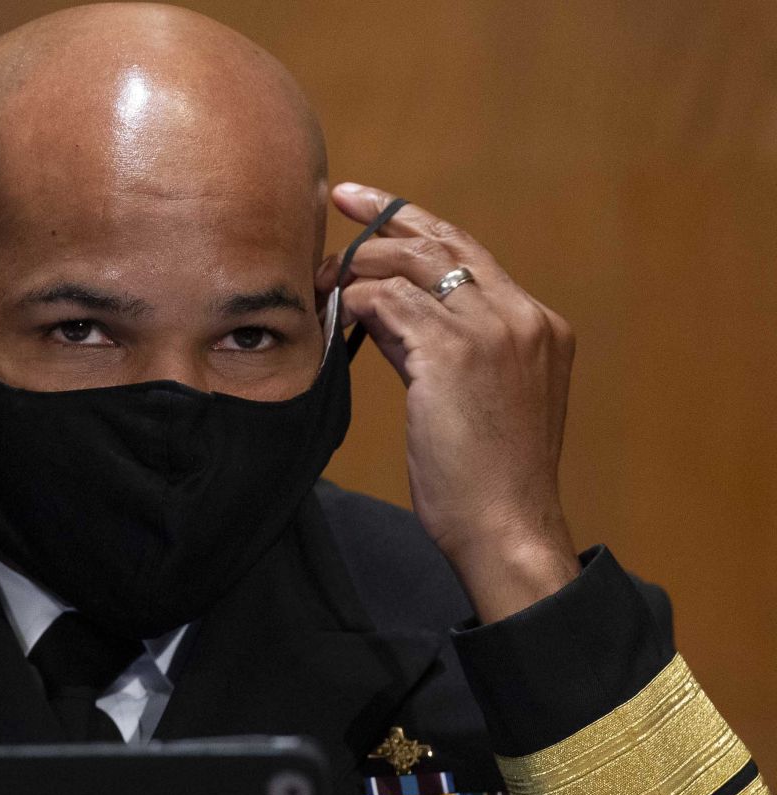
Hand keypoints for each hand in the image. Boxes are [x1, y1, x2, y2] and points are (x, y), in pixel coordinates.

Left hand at [324, 183, 578, 622]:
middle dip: (385, 215)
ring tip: (321, 278)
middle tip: (339, 202)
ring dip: (357, 266)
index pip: (471, 254)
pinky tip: (335, 311)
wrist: (506, 526)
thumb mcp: (476, 398)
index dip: (419, 223)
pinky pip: (389, 303)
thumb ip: (441, 347)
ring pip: (412, 264)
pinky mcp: (455, 354)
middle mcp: (524, 317)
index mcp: (539, 326)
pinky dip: (356, 301)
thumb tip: (385, 311)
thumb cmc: (487, 477)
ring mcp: (495, 331)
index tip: (375, 203)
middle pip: (443, 242)